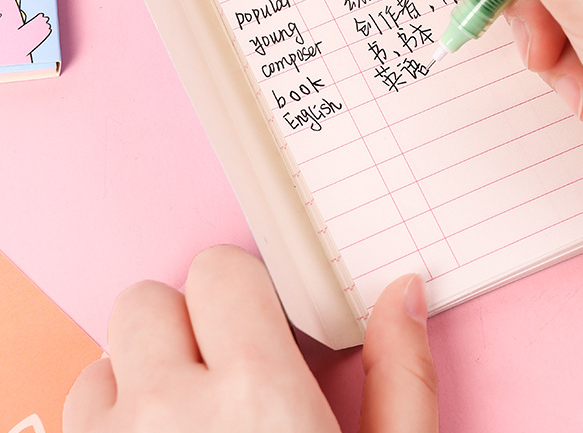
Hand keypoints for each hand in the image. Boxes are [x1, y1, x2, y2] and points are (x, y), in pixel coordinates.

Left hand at [64, 245, 436, 431]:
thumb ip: (402, 376)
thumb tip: (405, 290)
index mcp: (257, 396)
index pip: (219, 272)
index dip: (241, 294)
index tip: (256, 328)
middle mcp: (169, 417)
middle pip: (146, 302)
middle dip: (183, 325)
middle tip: (218, 372)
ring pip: (101, 361)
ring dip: (137, 377)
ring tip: (179, 423)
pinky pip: (69, 417)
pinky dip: (104, 423)